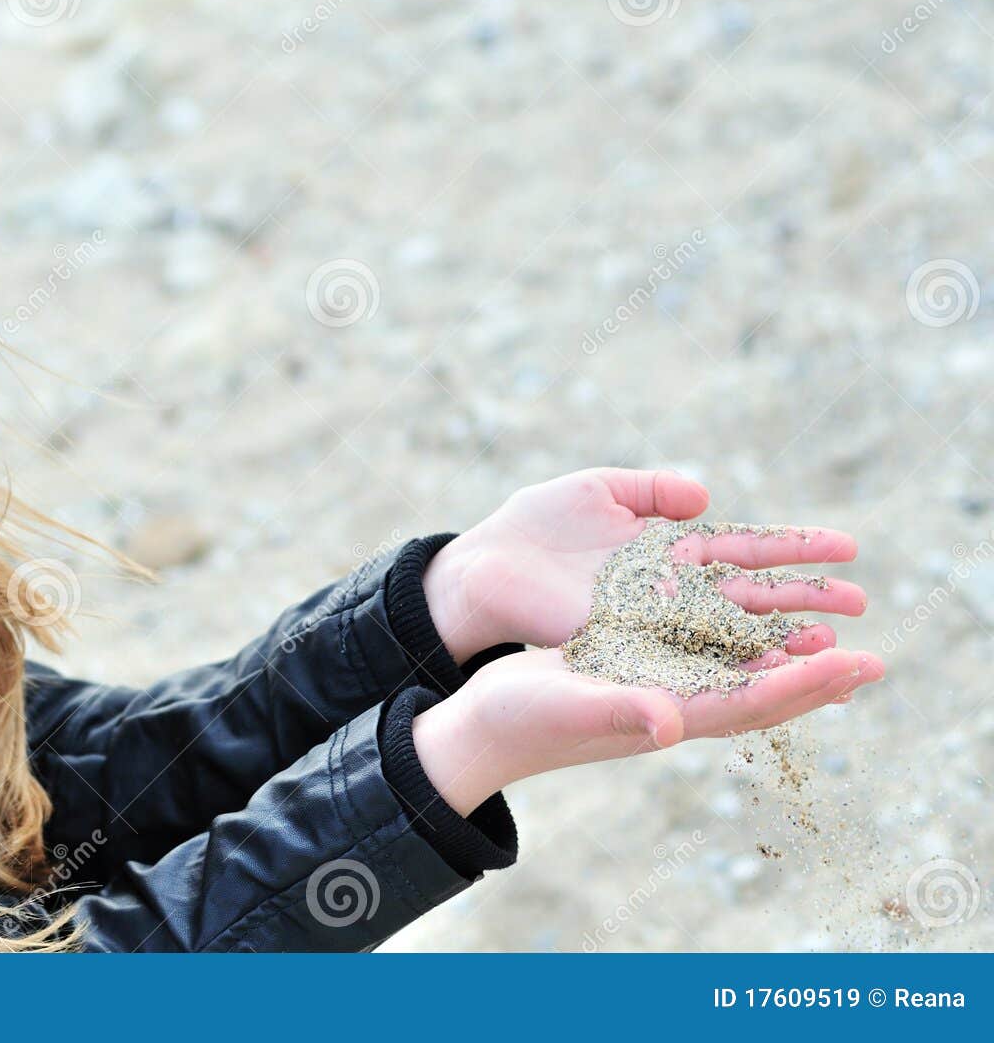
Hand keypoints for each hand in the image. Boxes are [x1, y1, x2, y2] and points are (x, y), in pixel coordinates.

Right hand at [411, 642, 884, 817]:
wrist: (482, 727)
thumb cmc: (517, 722)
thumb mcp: (565, 707)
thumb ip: (618, 712)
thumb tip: (669, 725)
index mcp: (664, 716)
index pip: (752, 702)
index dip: (806, 684)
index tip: (854, 663)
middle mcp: (671, 707)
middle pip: (760, 693)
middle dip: (816, 677)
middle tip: (872, 659)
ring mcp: (654, 691)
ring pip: (735, 674)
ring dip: (784, 658)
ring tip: (829, 638)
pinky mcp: (633, 671)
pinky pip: (700, 656)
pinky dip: (736, 644)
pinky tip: (748, 627)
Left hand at [423, 467, 868, 656]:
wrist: (479, 571)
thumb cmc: (532, 526)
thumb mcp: (594, 490)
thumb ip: (649, 490)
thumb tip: (704, 497)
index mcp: (665, 549)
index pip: (744, 548)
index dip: (793, 549)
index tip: (847, 547)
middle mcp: (667, 591)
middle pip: (750, 596)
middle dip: (804, 600)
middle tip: (861, 603)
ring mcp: (649, 623)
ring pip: (729, 634)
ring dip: (779, 642)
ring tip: (834, 648)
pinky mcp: (625, 648)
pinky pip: (687, 660)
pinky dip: (728, 667)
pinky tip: (770, 675)